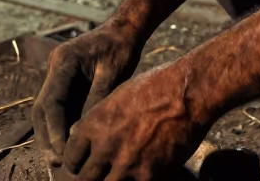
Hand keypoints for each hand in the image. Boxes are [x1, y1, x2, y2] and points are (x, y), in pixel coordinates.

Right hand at [32, 23, 143, 167]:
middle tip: (57, 162)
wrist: (124, 29)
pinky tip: (66, 146)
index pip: (51, 101)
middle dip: (47, 137)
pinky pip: (58, 108)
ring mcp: (57, 75)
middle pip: (42, 109)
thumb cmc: (121, 47)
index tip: (63, 151)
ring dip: (50, 135)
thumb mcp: (113, 73)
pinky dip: (60, 127)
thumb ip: (98, 99)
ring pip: (46, 111)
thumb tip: (83, 132)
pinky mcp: (64, 82)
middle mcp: (55, 68)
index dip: (54, 130)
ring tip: (59, 159)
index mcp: (64, 61)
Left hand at [57, 60, 210, 180]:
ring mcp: (126, 163)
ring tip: (119, 176)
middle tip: (99, 174)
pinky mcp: (148, 175)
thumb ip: (98, 119)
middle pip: (84, 178)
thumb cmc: (156, 86)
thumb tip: (80, 133)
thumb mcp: (118, 96)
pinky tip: (142, 176)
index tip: (84, 164)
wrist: (188, 93)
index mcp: (95, 124)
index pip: (71, 156)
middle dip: (89, 178)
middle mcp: (105, 146)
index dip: (76, 162)